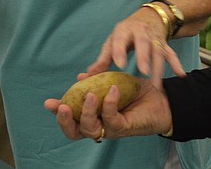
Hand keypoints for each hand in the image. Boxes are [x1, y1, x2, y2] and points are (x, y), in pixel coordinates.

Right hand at [44, 76, 171, 140]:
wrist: (162, 99)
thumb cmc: (135, 92)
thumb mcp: (112, 82)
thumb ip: (96, 82)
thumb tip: (80, 77)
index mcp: (94, 116)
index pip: (72, 119)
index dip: (58, 113)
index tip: (48, 103)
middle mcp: (99, 125)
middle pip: (75, 132)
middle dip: (65, 120)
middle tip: (63, 106)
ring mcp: (111, 128)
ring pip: (90, 129)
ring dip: (87, 112)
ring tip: (90, 94)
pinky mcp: (124, 127)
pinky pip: (111, 118)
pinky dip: (109, 103)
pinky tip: (112, 90)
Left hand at [86, 7, 185, 88]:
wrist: (149, 16)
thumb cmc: (126, 33)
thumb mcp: (113, 41)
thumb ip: (103, 59)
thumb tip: (88, 75)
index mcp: (124, 30)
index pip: (120, 40)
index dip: (119, 51)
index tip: (119, 64)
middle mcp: (141, 32)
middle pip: (143, 43)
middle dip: (144, 57)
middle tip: (143, 72)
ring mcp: (154, 37)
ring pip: (158, 51)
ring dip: (159, 67)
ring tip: (157, 84)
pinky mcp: (164, 43)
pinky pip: (171, 53)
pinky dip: (176, 63)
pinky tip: (180, 75)